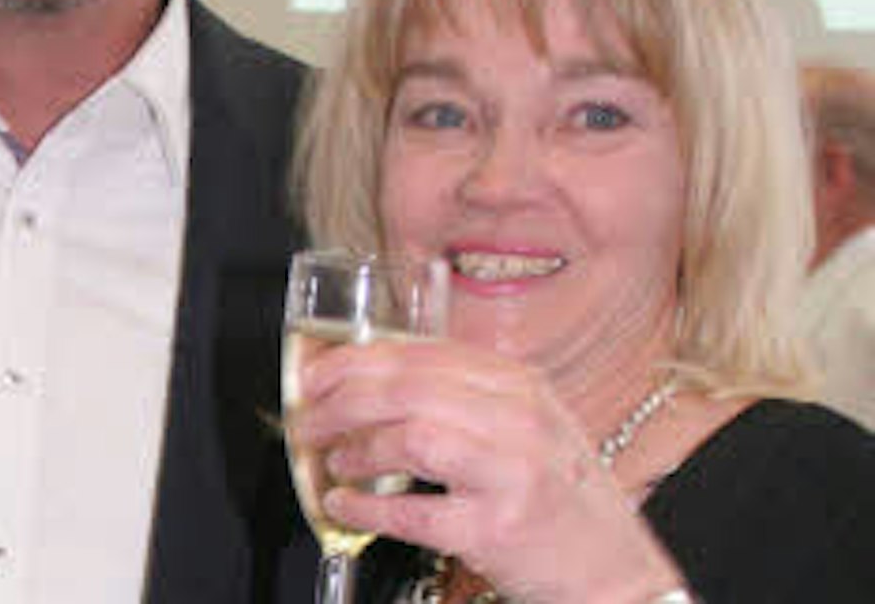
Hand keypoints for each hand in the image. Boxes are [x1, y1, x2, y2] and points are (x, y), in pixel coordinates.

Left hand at [290, 340, 685, 602]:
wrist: (617, 573)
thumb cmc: (561, 499)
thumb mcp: (528, 426)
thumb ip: (464, 395)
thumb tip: (374, 379)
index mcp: (521, 385)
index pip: (421, 354)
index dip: (356, 361)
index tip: (317, 374)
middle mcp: (520, 420)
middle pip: (406, 389)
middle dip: (342, 400)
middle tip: (309, 417)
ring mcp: (511, 474)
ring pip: (409, 438)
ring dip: (355, 449)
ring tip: (334, 460)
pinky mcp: (497, 530)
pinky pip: (412, 511)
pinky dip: (366, 506)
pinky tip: (343, 503)